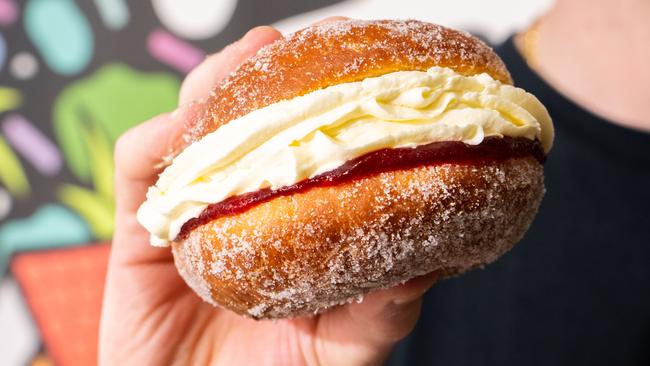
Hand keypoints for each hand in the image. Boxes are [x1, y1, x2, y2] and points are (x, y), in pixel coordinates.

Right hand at [99, 22, 436, 365]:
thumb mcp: (342, 351)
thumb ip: (381, 312)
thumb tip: (430, 260)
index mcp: (291, 227)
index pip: (309, 151)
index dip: (327, 107)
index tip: (358, 71)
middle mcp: (243, 210)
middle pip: (250, 126)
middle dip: (269, 78)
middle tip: (294, 46)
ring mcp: (191, 216)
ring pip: (196, 131)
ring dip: (218, 88)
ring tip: (247, 59)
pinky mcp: (138, 233)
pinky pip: (141, 171)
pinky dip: (159, 140)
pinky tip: (185, 127)